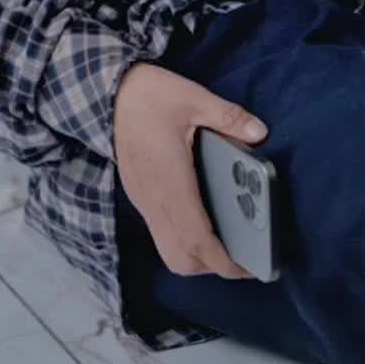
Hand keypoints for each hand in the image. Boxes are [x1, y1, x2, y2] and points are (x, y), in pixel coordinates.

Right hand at [113, 61, 267, 279]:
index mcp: (170, 182)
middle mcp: (154, 200)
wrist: (106, 95)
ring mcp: (144, 201)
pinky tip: (206, 219)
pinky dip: (185, 239)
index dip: (222, 261)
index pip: (196, 239)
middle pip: (180, 258)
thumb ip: (228, 117)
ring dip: (197, 256)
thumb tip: (258, 132)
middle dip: (212, 267)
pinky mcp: (140, 196)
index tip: (247, 268)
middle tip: (243, 255)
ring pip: (169, 249)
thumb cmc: (149, 96)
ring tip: (228, 241)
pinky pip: (163, 232)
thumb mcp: (193, 98)